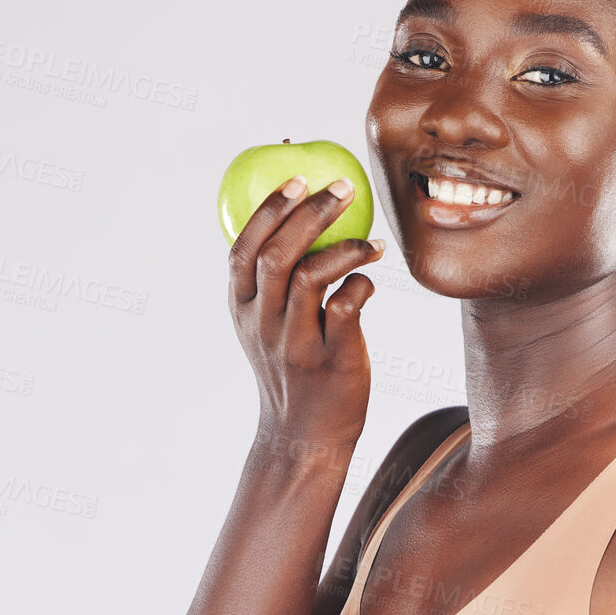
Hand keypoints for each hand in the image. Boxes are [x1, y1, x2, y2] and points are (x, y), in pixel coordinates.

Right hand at [227, 175, 383, 451]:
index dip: (269, 210)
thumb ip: (271, 287)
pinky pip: (346, 309)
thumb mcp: (266, 328)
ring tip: (372, 241)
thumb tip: (297, 224)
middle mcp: (264, 324)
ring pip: (310, 278)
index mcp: (243, 309)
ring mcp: (295, 344)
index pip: (244, 249)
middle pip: (278, 255)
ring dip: (344, 247)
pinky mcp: (331, 361)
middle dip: (311, 213)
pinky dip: (360, 285)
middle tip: (343, 187)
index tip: (296, 178)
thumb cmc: (292, 371)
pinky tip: (371, 280)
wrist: (303, 436)